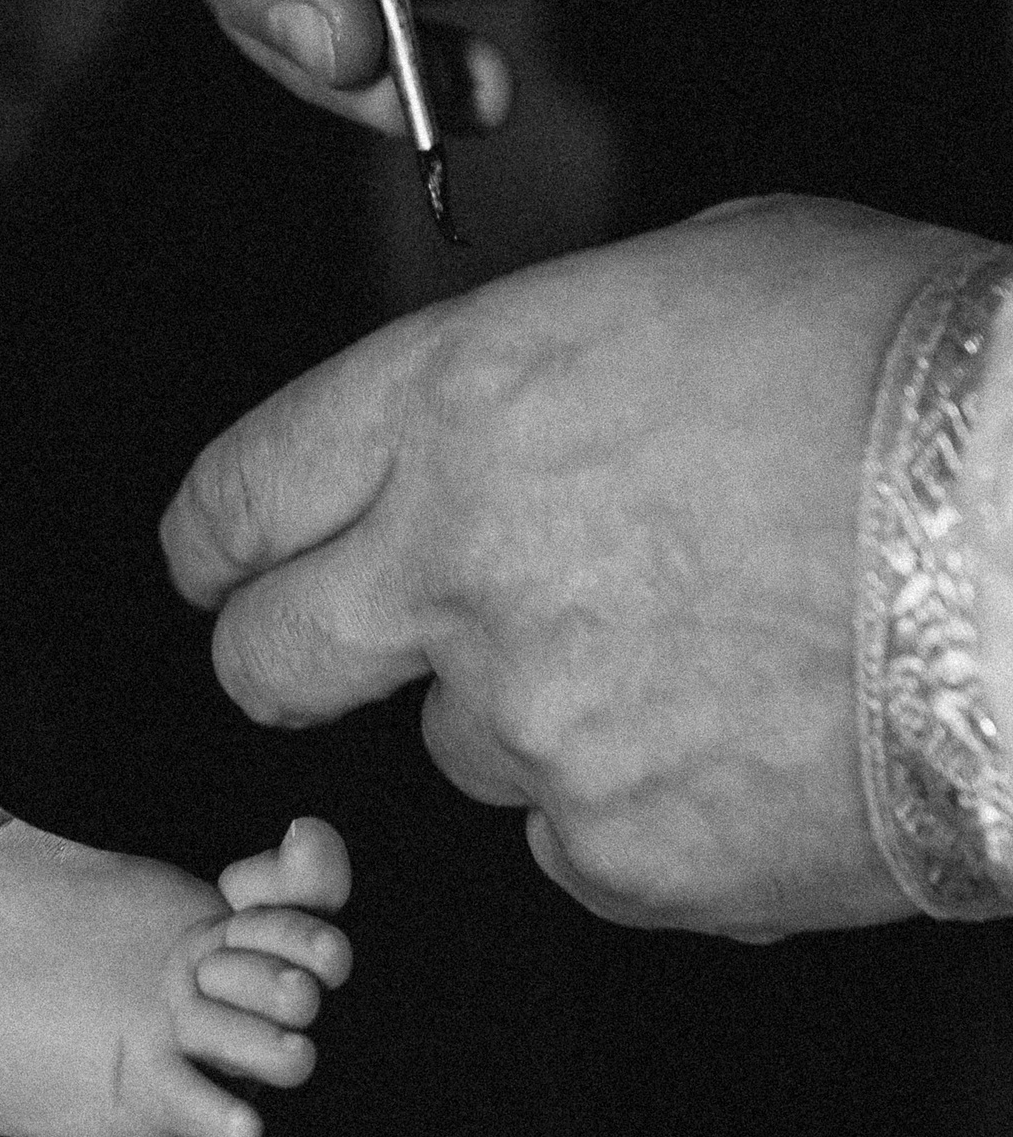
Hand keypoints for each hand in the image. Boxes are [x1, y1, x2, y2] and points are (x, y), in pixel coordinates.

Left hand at [162, 198, 956, 939]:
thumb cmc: (918, 369)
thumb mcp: (700, 277)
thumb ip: (549, 364)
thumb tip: (510, 422)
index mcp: (456, 407)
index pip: (242, 495)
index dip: (217, 540)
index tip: (220, 563)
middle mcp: (456, 576)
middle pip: (269, 658)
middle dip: (284, 655)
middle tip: (336, 654)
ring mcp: (538, 731)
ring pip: (467, 750)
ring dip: (543, 715)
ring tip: (703, 657)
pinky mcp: (633, 860)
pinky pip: (587, 847)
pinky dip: (648, 812)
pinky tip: (758, 745)